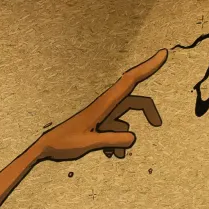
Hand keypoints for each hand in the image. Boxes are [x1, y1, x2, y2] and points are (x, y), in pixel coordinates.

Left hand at [33, 49, 167, 161]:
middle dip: (148, 111)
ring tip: (113, 154)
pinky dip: (117, 142)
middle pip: (134, 101)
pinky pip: (116, 129)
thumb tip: (133, 137)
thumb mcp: (88, 143)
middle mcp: (104, 105)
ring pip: (125, 119)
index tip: (162, 54)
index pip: (129, 81)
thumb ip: (110, 140)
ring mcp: (102, 114)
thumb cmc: (63, 143)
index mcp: (102, 104)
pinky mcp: (99, 123)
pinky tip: (108, 154)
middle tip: (158, 124)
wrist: (46, 147)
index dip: (146, 67)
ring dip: (124, 137)